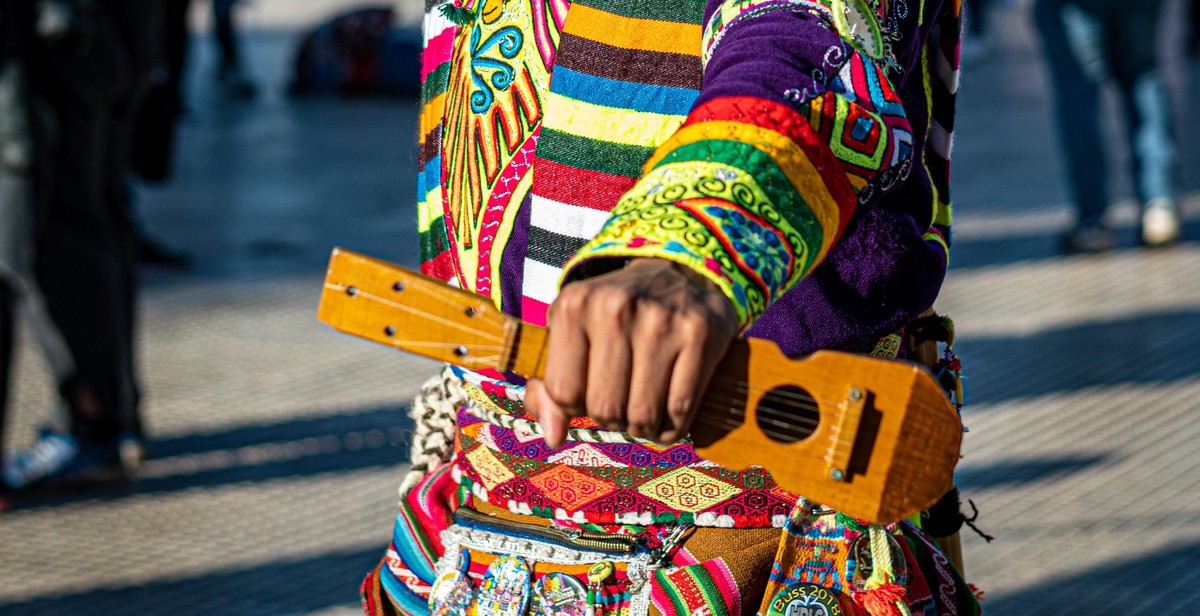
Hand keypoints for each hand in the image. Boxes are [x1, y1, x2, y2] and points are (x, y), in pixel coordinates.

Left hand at [525, 258, 738, 447]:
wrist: (679, 273)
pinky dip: (672, 427)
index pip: (564, 393)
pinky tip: (668, 416)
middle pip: (604, 408)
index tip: (589, 394)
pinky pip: (680, 410)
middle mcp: (616, 308)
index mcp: (575, 305)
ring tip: (643, 411)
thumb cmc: (616, 314)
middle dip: (612, 419)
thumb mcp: (574, 333)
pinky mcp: (699, 334)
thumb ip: (552, 387)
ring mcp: (661, 321)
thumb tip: (553, 437)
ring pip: (643, 415)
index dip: (575, 406)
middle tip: (621, 404)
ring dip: (642, 427)